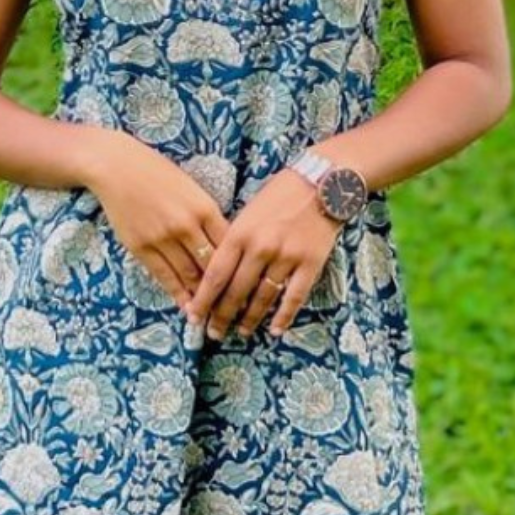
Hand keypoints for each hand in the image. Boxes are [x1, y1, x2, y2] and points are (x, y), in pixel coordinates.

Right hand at [81, 135, 229, 315]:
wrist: (115, 166)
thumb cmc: (157, 173)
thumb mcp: (192, 189)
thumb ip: (208, 217)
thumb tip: (224, 247)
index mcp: (205, 208)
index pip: (229, 248)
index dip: (239, 270)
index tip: (247, 288)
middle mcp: (186, 225)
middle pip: (212, 266)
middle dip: (224, 290)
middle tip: (235, 310)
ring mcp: (162, 237)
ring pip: (188, 275)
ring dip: (201, 297)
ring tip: (212, 315)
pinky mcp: (140, 246)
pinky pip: (163, 275)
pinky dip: (177, 293)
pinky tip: (186, 306)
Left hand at [189, 169, 340, 341]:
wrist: (321, 182)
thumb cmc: (279, 195)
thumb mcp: (247, 212)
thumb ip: (234, 241)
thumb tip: (217, 273)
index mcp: (240, 233)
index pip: (215, 274)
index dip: (203, 299)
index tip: (193, 316)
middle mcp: (260, 247)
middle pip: (236, 291)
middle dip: (222, 315)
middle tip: (214, 333)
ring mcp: (287, 257)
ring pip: (263, 297)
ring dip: (250, 318)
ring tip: (241, 332)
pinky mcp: (311, 263)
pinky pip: (294, 296)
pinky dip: (284, 316)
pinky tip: (275, 330)